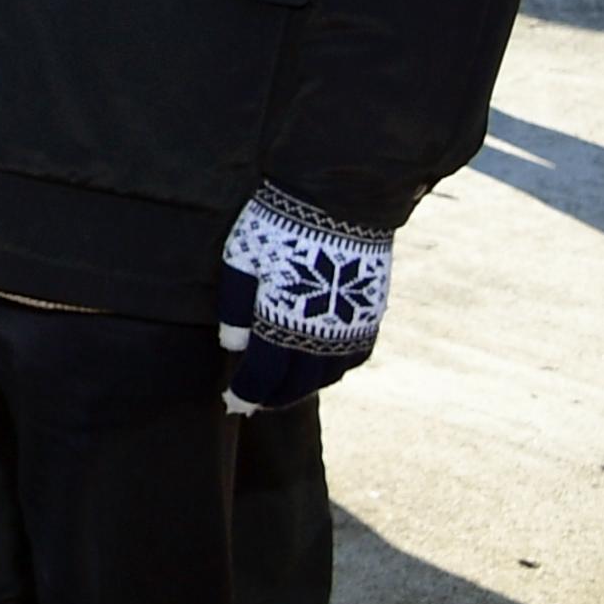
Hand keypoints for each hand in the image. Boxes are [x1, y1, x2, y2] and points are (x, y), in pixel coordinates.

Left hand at [218, 182, 393, 412]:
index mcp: (284, 323)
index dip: (247, 394)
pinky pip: (352, 359)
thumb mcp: (241, 259)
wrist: (341, 199)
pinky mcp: (371, 317)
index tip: (232, 404)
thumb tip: (233, 347)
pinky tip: (317, 365)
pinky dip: (332, 370)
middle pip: (297, 385)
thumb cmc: (278, 226)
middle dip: (273, 397)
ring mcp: (351, 329)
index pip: (264, 377)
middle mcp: (322, 337)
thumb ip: (234, 307)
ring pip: (327, 376)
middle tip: (254, 402)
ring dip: (303, 386)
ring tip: (283, 386)